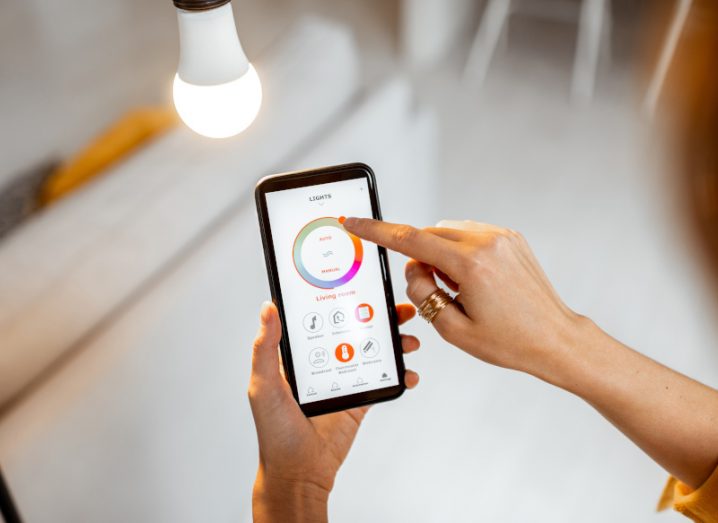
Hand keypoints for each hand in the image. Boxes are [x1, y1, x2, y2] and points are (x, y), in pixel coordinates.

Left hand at [249, 302, 419, 522]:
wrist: (298, 472)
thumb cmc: (274, 430)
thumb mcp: (263, 384)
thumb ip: (266, 347)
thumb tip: (268, 307)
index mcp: (301, 353)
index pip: (325, 317)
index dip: (345, 300)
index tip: (365, 287)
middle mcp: (324, 361)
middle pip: (356, 329)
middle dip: (381, 317)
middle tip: (402, 310)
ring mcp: (344, 379)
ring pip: (374, 351)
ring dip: (395, 342)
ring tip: (409, 340)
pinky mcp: (360, 399)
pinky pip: (383, 381)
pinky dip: (401, 375)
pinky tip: (409, 374)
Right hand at [342, 218, 582, 380]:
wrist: (555, 339)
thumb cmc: (509, 342)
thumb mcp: (454, 329)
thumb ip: (422, 293)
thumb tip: (413, 267)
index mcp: (471, 265)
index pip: (411, 240)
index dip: (377, 231)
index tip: (356, 222)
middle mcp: (487, 242)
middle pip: (429, 235)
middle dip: (421, 258)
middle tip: (437, 291)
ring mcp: (502, 236)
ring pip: (448, 232)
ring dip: (442, 255)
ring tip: (463, 290)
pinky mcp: (511, 237)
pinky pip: (469, 234)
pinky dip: (460, 252)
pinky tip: (476, 281)